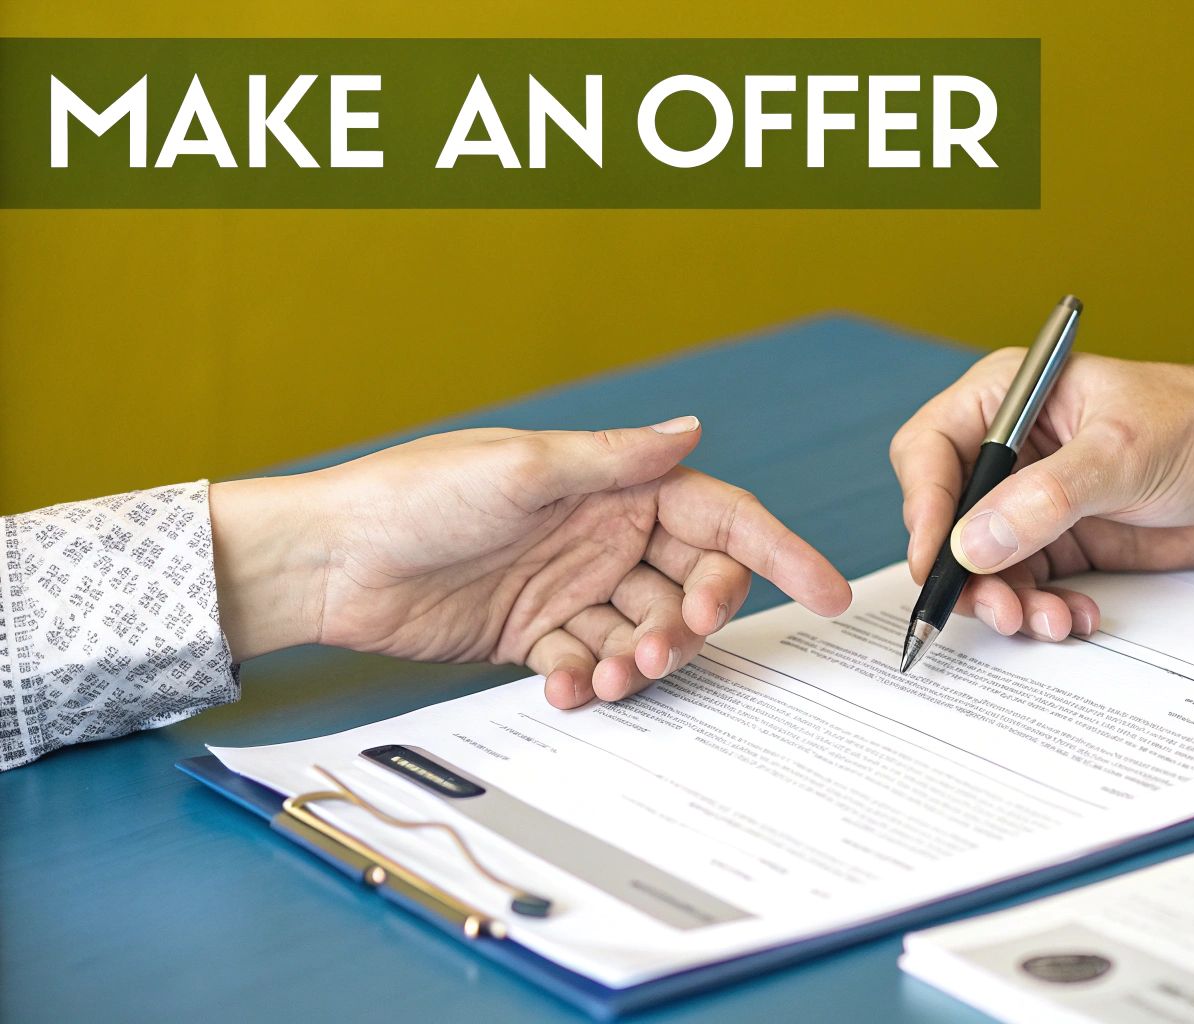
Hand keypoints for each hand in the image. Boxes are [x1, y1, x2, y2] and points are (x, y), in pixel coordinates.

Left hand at [209, 417, 851, 707]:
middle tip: (666, 646)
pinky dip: (586, 679)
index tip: (827, 588)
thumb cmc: (414, 495)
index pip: (718, 516)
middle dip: (694, 620)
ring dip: (640, 659)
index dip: (779, 550)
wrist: (329, 561)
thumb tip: (690, 430)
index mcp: (613, 484)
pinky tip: (566, 685)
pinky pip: (590, 661)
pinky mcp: (538, 632)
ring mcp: (573, 585)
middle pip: (691, 583)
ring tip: (608, 676)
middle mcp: (603, 533)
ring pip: (644, 631)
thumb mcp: (523, 470)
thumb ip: (615, 461)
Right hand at [890, 348, 1193, 639]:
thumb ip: (1047, 498)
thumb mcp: (1124, 453)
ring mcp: (1035, 501)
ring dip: (1006, 601)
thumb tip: (971, 542)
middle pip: (947, 518)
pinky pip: (1029, 587)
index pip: (932, 449)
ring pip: (984, 565)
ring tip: (1043, 621)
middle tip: (998, 608)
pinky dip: (1042, 611)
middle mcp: (1012, 451)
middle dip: (966, 571)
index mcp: (1009, 397)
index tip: (935, 558)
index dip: (923, 506)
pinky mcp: (1066, 544)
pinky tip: (1075, 617)